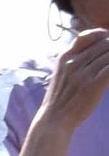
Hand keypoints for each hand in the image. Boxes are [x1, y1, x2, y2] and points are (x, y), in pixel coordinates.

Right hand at [40, 30, 108, 146]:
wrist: (53, 119)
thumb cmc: (61, 97)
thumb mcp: (62, 73)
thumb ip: (75, 59)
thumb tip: (98, 48)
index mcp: (65, 57)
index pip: (89, 36)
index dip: (103, 36)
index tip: (108, 43)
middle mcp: (73, 62)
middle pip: (104, 44)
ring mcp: (83, 74)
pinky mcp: (93, 85)